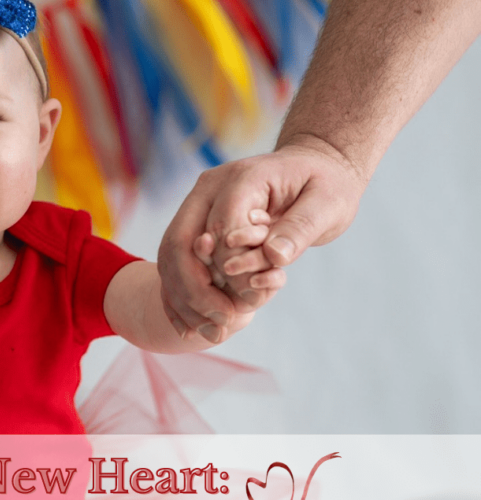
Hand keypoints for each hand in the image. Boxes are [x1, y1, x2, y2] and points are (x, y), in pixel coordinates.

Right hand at [159, 138, 367, 339]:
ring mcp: (196, 206)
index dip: (230, 268)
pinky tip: (190, 326)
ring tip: (211, 331)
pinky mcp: (194, 224)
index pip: (219, 227)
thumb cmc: (323, 185)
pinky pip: (173, 262)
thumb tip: (274, 256)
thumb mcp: (327, 204)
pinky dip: (179, 296)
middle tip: (222, 324)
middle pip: (180, 242)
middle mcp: (208, 190)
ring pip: (170, 256)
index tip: (250, 300)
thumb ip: (299, 229)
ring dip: (184, 299)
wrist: (311, 168)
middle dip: (195, 290)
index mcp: (240, 179)